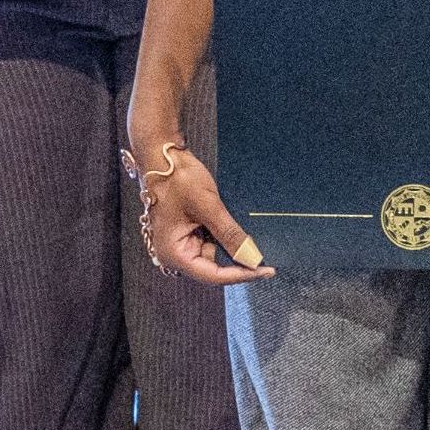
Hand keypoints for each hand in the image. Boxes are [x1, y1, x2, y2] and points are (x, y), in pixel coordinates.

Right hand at [130, 134, 269, 285]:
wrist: (163, 154)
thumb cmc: (177, 178)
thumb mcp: (208, 206)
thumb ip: (230, 234)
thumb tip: (251, 257)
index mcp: (173, 252)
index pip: (212, 275)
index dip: (241, 274)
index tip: (265, 270)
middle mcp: (175, 252)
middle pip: (214, 267)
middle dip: (238, 260)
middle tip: (267, 255)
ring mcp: (181, 242)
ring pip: (215, 254)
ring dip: (233, 247)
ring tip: (254, 240)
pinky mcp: (188, 231)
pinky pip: (211, 241)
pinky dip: (226, 237)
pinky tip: (239, 230)